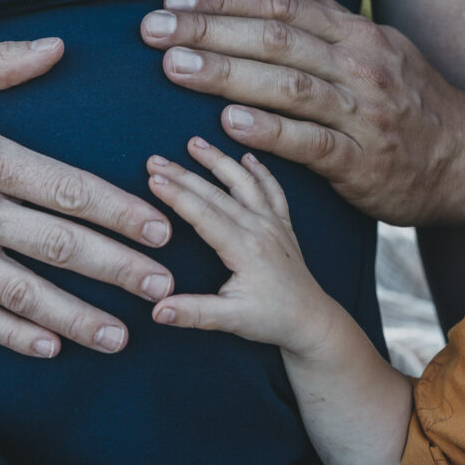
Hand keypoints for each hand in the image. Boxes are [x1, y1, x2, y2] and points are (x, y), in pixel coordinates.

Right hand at [0, 39, 174, 356]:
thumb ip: (1, 65)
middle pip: (56, 245)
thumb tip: (59, 45)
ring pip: (21, 291)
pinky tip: (49, 348)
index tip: (161, 229)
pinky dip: (11, 333)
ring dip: (74, 316)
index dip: (119, 211)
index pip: (66, 189)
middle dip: (115, 269)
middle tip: (162, 287)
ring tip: (120, 335)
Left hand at [141, 0, 464, 224]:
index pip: (279, 5)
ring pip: (287, 85)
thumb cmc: (415, 103)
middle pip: (274, 38)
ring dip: (227, 73)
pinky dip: (269, 131)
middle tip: (152, 30)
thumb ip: (335, 26)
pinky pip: (311, 143)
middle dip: (209, 30)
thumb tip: (292, 0)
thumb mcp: (383, 50)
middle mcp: (359, 65)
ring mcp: (362, 113)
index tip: (173, 0)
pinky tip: (227, 124)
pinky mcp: (363, 162)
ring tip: (175, 67)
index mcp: (356, 34)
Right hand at [145, 137, 337, 357]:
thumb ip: (194, 312)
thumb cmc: (272, 320)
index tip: (152, 178)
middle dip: (183, 174)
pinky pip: (272, 189)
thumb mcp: (231, 321)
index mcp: (245, 249)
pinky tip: (247, 156)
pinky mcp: (283, 224)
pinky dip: (260, 170)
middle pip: (216, 193)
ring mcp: (274, 223)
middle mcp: (261, 228)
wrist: (312, 321)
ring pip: (244, 182)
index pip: (204, 214)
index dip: (177, 195)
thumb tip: (158, 310)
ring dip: (219, 160)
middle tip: (155, 159)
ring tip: (194, 143)